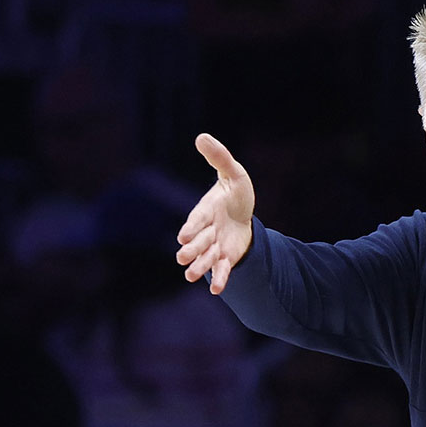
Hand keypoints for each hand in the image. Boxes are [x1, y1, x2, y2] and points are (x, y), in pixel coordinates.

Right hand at [176, 132, 255, 293]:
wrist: (243, 212)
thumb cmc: (235, 192)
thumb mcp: (233, 173)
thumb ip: (219, 158)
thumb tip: (201, 136)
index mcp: (206, 210)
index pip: (197, 220)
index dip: (192, 227)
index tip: (184, 236)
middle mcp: (207, 230)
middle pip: (198, 242)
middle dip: (191, 250)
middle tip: (182, 258)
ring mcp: (215, 246)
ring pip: (205, 257)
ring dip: (199, 266)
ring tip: (190, 276)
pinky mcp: (225, 257)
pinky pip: (220, 269)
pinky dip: (218, 279)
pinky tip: (216, 290)